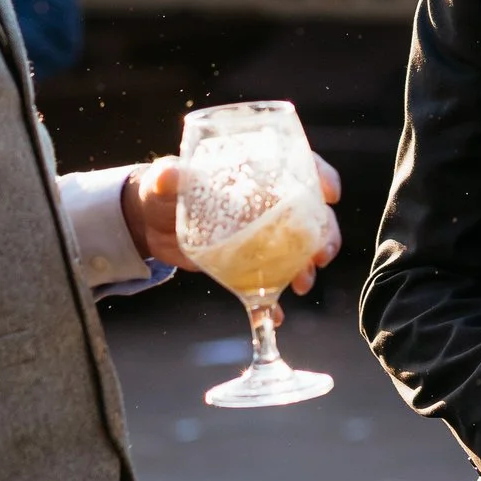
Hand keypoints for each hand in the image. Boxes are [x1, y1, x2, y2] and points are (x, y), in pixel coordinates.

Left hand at [126, 153, 343, 301]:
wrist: (150, 225)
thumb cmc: (164, 190)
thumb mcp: (165, 181)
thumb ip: (169, 177)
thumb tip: (168, 175)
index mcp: (256, 173)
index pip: (300, 166)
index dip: (321, 176)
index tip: (330, 194)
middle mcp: (268, 202)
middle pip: (311, 213)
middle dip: (324, 234)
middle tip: (322, 254)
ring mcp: (262, 234)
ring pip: (299, 249)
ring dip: (308, 267)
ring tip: (302, 284)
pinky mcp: (248, 262)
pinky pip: (269, 283)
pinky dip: (274, 301)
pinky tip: (276, 314)